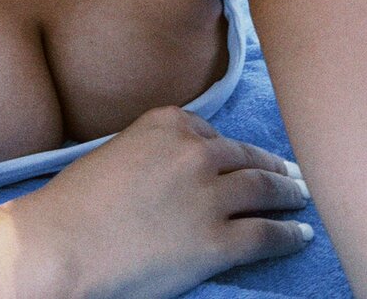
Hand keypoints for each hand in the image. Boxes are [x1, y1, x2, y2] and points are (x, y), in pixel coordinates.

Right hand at [16, 105, 311, 298]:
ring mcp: (208, 196)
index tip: (248, 158)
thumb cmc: (77, 201)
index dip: (234, 151)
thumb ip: (155, 149)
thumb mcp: (118, 150)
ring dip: (289, 195)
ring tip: (302, 198)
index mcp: (168, 122)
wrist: (63, 243)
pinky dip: (289, 235)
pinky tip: (301, 235)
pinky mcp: (215, 241)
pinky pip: (265, 235)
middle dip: (274, 167)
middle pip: (247, 158)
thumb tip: (178, 167)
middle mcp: (195, 152)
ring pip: (264, 190)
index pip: (214, 134)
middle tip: (292, 175)